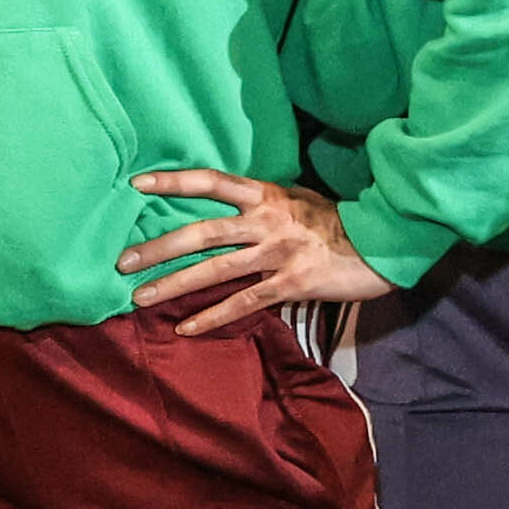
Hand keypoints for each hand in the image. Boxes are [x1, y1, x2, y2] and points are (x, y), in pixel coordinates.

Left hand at [120, 172, 394, 334]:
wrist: (385, 244)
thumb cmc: (340, 222)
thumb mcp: (299, 200)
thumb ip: (263, 205)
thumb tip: (228, 210)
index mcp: (267, 195)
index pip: (212, 182)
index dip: (174, 181)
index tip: (137, 183)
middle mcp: (268, 221)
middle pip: (202, 232)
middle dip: (159, 248)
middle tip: (122, 262)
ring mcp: (279, 253)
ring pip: (215, 269)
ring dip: (173, 285)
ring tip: (139, 297)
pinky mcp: (292, 283)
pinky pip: (244, 302)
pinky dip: (212, 316)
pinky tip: (186, 328)